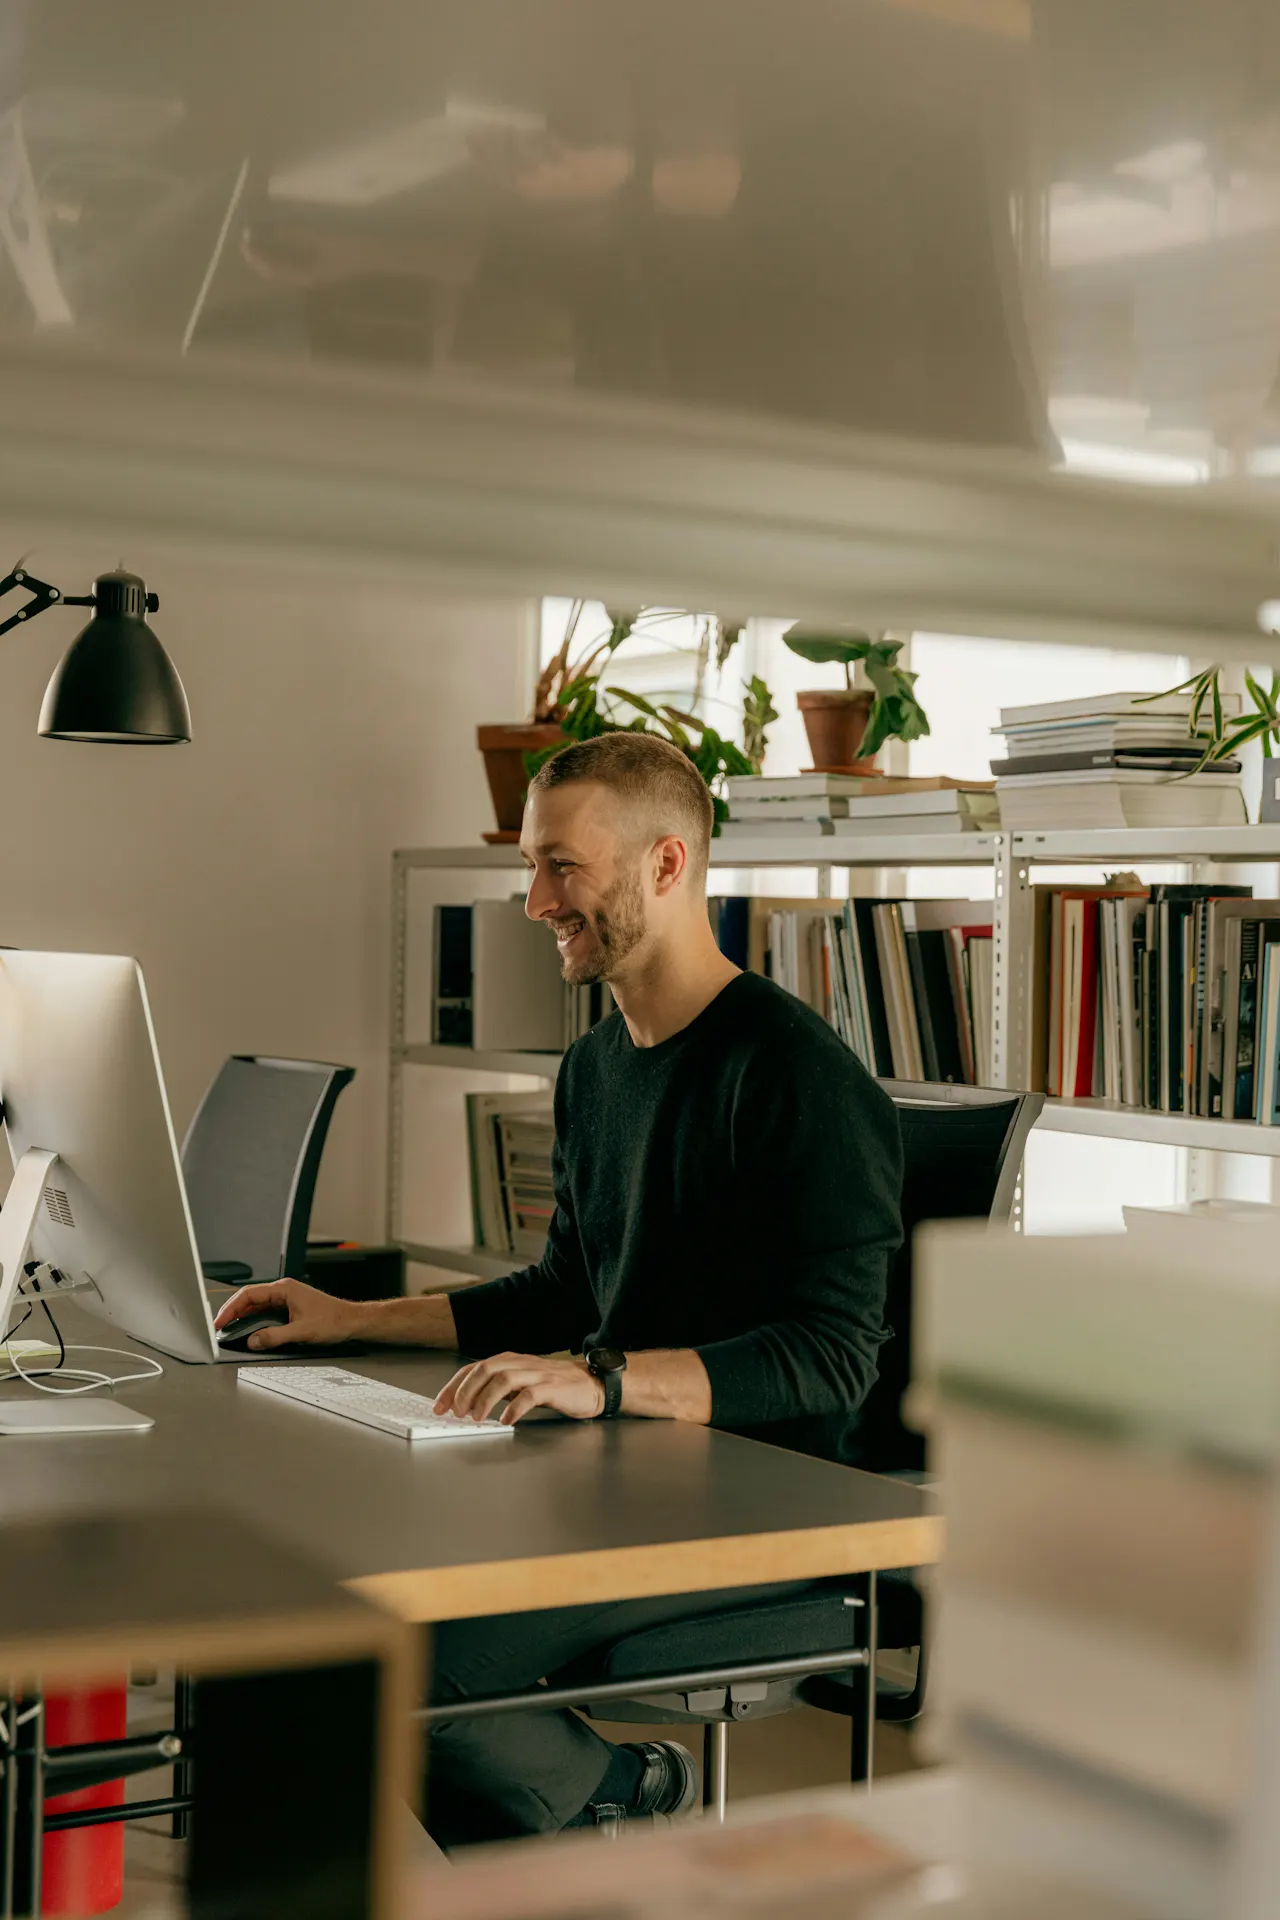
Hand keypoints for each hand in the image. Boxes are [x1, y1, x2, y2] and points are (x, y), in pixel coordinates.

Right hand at [213, 1278, 364, 1351]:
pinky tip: (247, 1329)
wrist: (352, 1321)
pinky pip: (265, 1311)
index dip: (230, 1308)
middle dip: (232, 1312)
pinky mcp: (289, 1308)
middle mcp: (283, 1291)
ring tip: (229, 1329)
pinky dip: (253, 1320)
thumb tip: (253, 1341)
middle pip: (249, 1298)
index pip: (248, 1294)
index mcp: (284, 1289)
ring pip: (256, 1305)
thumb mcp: (301, 1332)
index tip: (219, 1321)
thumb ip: (274, 1337)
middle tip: (218, 1327)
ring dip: (242, 1316)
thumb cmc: (334, 1320)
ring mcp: (286, 1299)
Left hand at [434, 1352, 605, 1425]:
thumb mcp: (520, 1383)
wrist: (592, 1384)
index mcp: (509, 1361)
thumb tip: (467, 1403)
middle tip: (456, 1412)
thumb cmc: (554, 1386)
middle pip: (485, 1370)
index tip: (440, 1406)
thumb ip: (497, 1388)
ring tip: (477, 1418)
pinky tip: (507, 1421)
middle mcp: (520, 1363)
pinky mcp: (552, 1387)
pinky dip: (515, 1408)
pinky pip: (530, 1395)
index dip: (454, 1386)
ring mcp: (537, 1374)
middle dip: (465, 1391)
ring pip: (504, 1379)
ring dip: (485, 1399)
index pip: (474, 1368)